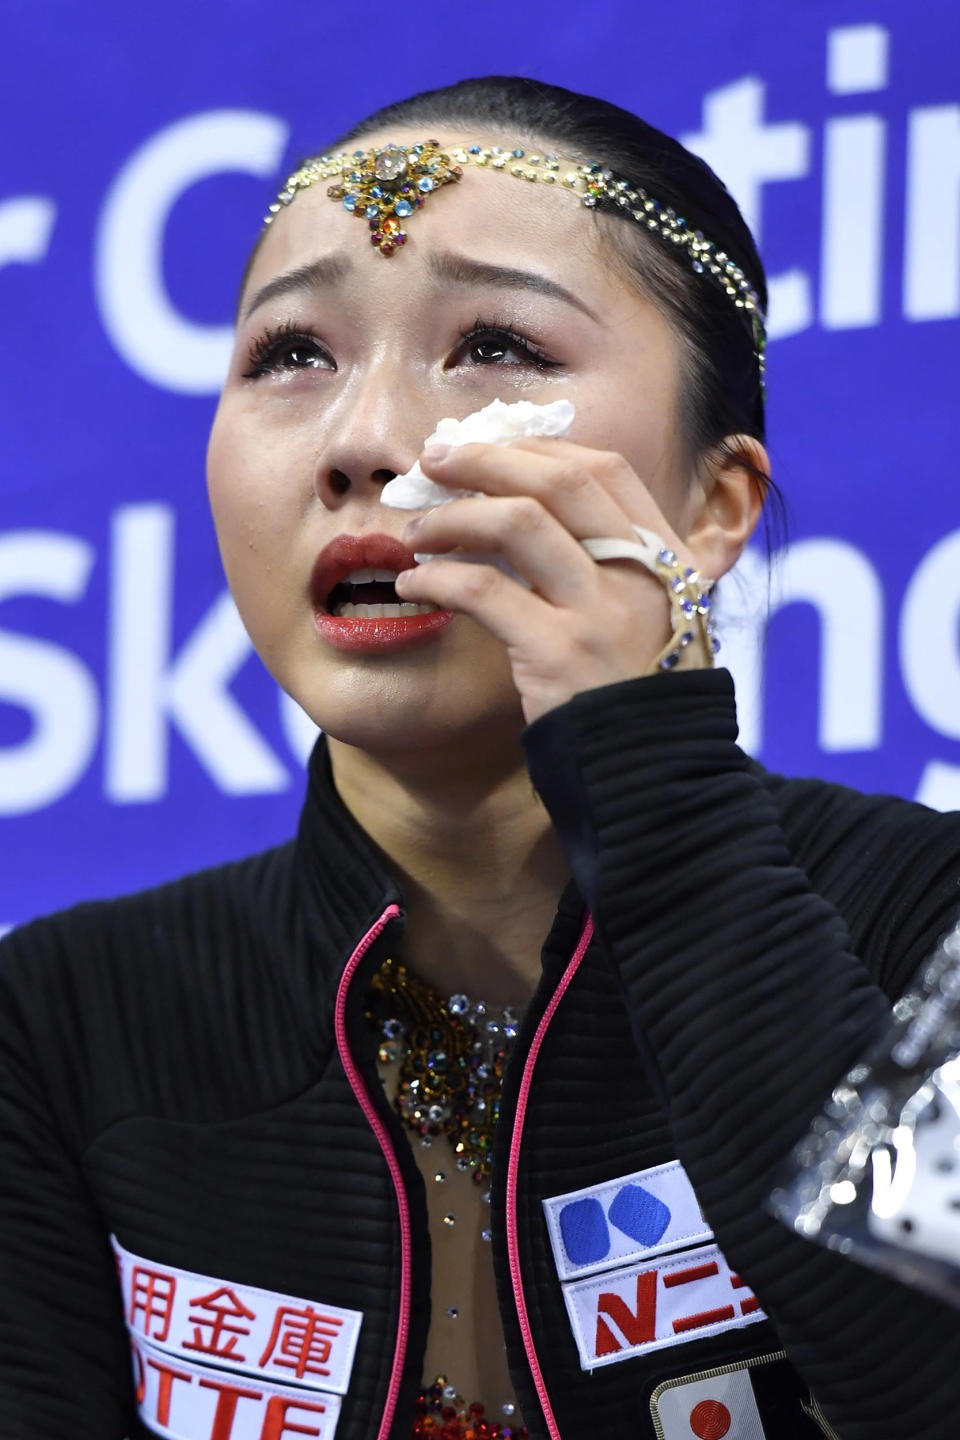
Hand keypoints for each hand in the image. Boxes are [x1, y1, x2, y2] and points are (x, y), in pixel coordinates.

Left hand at [393, 437, 708, 725]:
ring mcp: (602, 610)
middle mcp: (640, 572)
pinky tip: (413, 587)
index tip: (487, 447)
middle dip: (486, 458)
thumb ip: (608, 568)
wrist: (651, 777)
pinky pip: (484, 590)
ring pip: (519, 522)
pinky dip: (438, 579)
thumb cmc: (634, 698)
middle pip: (559, 479)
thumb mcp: (648, 619)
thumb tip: (523, 516)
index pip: (605, 468)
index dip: (538, 447)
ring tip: (415, 532)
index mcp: (666, 556)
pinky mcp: (560, 652)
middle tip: (432, 460)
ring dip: (453, 516)